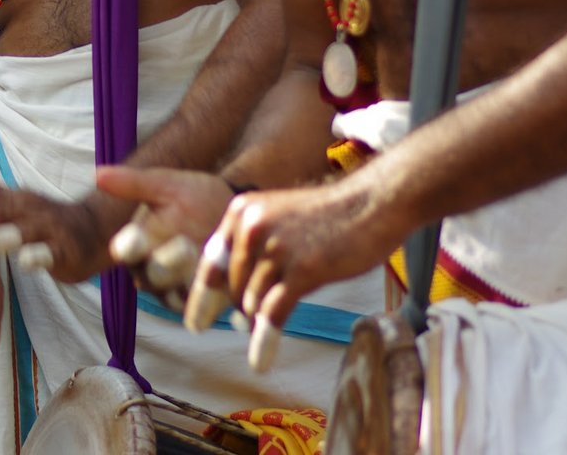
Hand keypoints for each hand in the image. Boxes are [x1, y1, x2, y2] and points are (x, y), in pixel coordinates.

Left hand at [0, 146, 128, 284]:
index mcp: (13, 198)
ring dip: (6, 237)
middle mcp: (29, 210)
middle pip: (5, 208)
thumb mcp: (12, 198)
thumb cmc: (43, 216)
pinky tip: (25, 262)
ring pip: (25, 233)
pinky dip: (39, 257)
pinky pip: (51, 255)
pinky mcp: (65, 252)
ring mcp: (48, 230)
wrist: (95, 229)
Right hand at [94, 165, 234, 309]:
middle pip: (150, 277)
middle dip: (167, 262)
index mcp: (136, 244)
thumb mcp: (167, 185)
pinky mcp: (202, 303)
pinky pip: (201, 308)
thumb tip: (98, 174)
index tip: (139, 237)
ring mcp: (175, 291)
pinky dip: (212, 295)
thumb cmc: (194, 196)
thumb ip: (134, 184)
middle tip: (186, 243)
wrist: (234, 212)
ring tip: (210, 258)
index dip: (131, 247)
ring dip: (190, 279)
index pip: (125, 251)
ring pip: (174, 297)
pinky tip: (224, 275)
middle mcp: (149, 271)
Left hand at [193, 175, 399, 331]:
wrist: (371, 204)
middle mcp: (252, 227)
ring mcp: (277, 248)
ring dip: (260, 318)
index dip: (202, 298)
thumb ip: (251, 250)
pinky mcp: (303, 270)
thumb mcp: (277, 219)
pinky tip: (260, 361)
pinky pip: (272, 314)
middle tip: (252, 321)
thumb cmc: (327, 217)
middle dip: (242, 307)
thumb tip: (231, 300)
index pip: (212, 262)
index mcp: (241, 212)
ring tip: (276, 315)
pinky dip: (264, 340)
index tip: (195, 325)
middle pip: (232, 287)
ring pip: (251, 302)